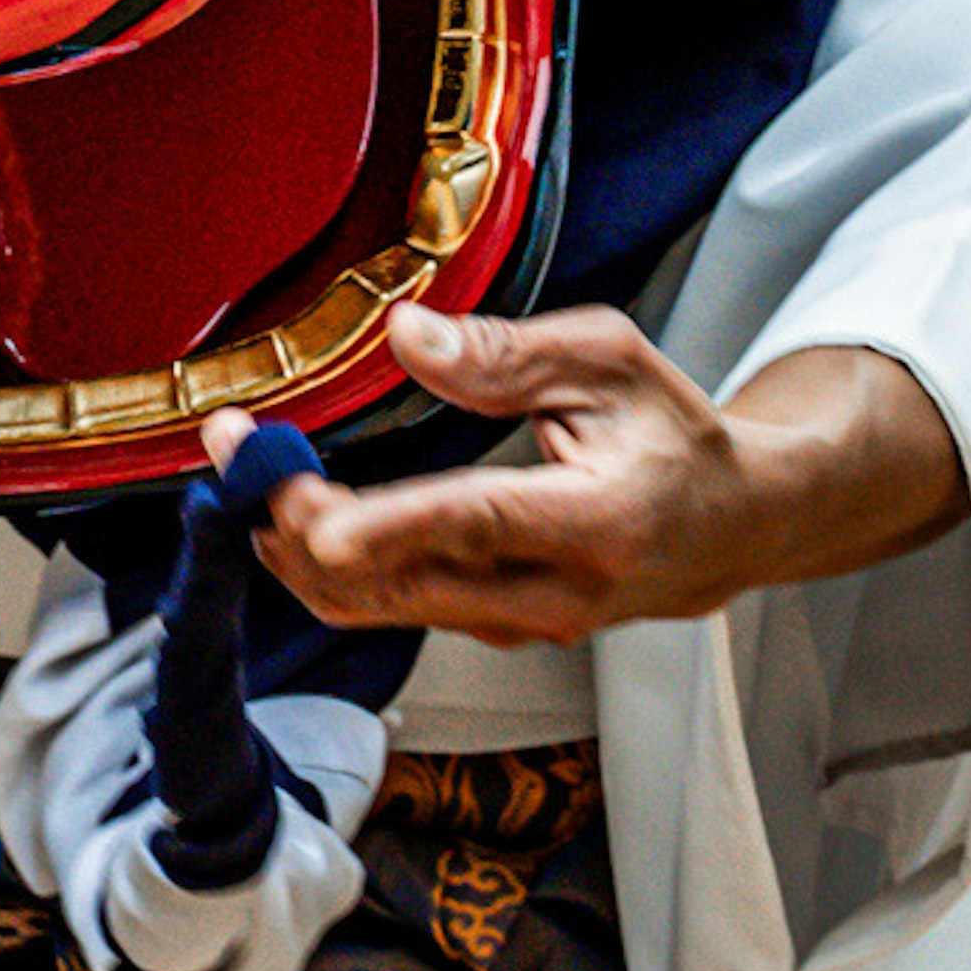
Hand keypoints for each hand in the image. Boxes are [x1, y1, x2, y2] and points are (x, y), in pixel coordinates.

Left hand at [211, 302, 964, 645]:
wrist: (731, 530)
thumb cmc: (672, 436)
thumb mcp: (610, 361)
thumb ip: (507, 351)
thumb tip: (407, 337)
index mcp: (597, 518)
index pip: (475, 525)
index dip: (384, 525)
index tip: (307, 517)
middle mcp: (556, 592)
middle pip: (403, 580)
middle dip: (301, 520)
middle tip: (238, 452)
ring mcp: (521, 626)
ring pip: (384, 605)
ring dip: (300, 544)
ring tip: (246, 470)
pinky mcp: (493, 633)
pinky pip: (393, 607)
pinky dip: (333, 563)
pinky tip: (293, 511)